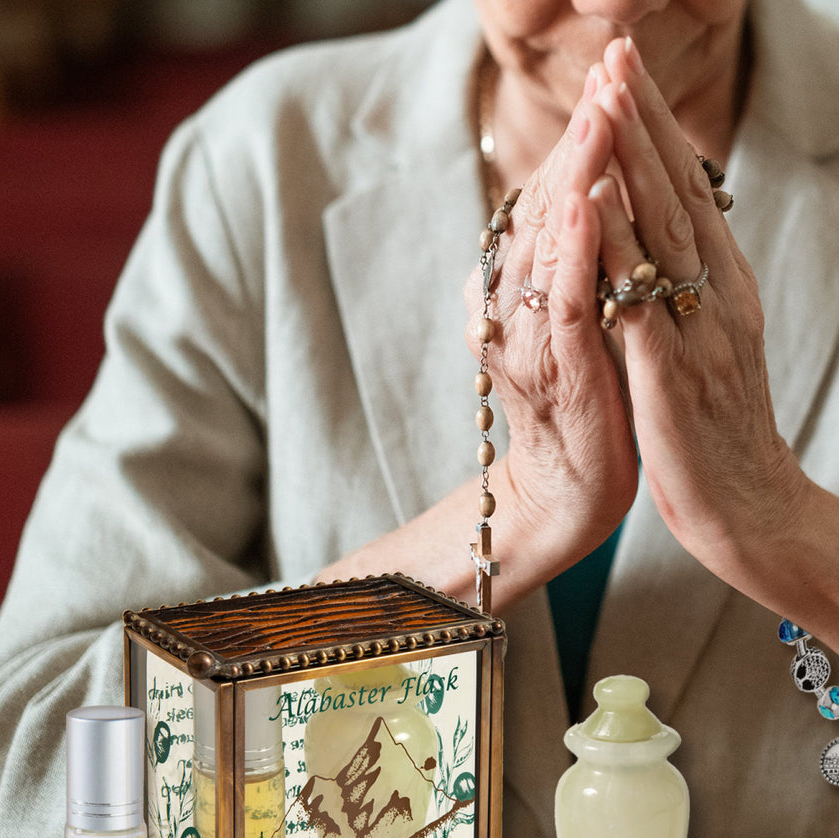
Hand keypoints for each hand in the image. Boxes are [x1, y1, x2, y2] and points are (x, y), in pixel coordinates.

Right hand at [464, 84, 639, 578]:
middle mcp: (507, 307)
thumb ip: (566, 264)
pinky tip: (590, 204)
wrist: (570, 485)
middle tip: (606, 75)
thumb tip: (584, 196)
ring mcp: (529, 337)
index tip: (605, 88)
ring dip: (575, 177)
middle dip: (577, 142)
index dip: (573, 145)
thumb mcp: (569, 318)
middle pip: (539, 210)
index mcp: (511, 291)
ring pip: (550, 245)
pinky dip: (576, 251)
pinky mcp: (560, 367)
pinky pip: (566, 301)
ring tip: (599, 115)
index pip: (541, 204)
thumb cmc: (580, 399)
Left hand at [588, 37, 808, 587]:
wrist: (746, 506)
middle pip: (680, 194)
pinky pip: (640, 301)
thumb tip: (653, 247)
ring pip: (664, 232)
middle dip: (645, 123)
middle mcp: (717, 297)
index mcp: (724, 289)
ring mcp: (698, 332)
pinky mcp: (671, 375)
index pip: (691, 196)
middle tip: (616, 57)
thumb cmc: (715, 430)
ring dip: (632, 162)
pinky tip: (593, 207)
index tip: (629, 78)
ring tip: (604, 101)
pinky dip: (616, 249)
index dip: (660, 134)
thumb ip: (685, 296)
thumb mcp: (706, 348)